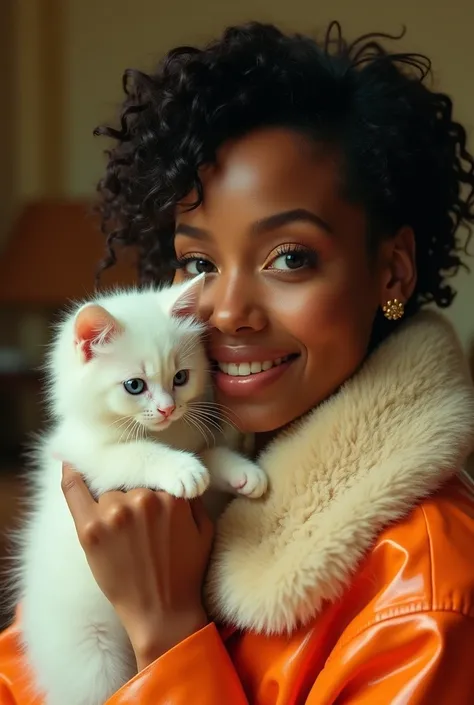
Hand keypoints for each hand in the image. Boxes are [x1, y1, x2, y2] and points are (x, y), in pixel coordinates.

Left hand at [61, 463, 213, 668]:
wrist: (163, 612)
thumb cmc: (186, 572)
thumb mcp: (204, 529)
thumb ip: (193, 496)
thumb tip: (182, 473)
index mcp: (173, 496)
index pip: (157, 476)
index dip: (153, 490)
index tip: (150, 504)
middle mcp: (144, 499)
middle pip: (132, 485)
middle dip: (135, 500)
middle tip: (139, 532)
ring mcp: (114, 514)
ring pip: (110, 493)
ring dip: (114, 507)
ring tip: (122, 538)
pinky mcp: (90, 529)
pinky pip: (75, 490)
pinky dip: (72, 474)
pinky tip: (70, 463)